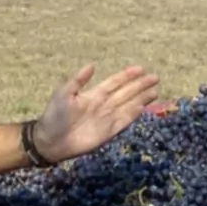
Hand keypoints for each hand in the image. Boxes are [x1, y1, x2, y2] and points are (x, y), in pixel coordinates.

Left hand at [33, 64, 160, 162]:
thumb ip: (79, 80)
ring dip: (141, 99)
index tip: (140, 69)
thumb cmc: (55, 115)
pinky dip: (134, 114)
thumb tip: (92, 65)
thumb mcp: (64, 93)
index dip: (127, 76)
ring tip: (155, 92)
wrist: (51, 140)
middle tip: (155, 77)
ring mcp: (108, 118)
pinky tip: (143, 107)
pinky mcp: (109, 132)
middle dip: (140, 85)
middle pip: (126, 92)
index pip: (115, 82)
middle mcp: (104, 105)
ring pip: (129, 106)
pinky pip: (124, 121)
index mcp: (94, 94)